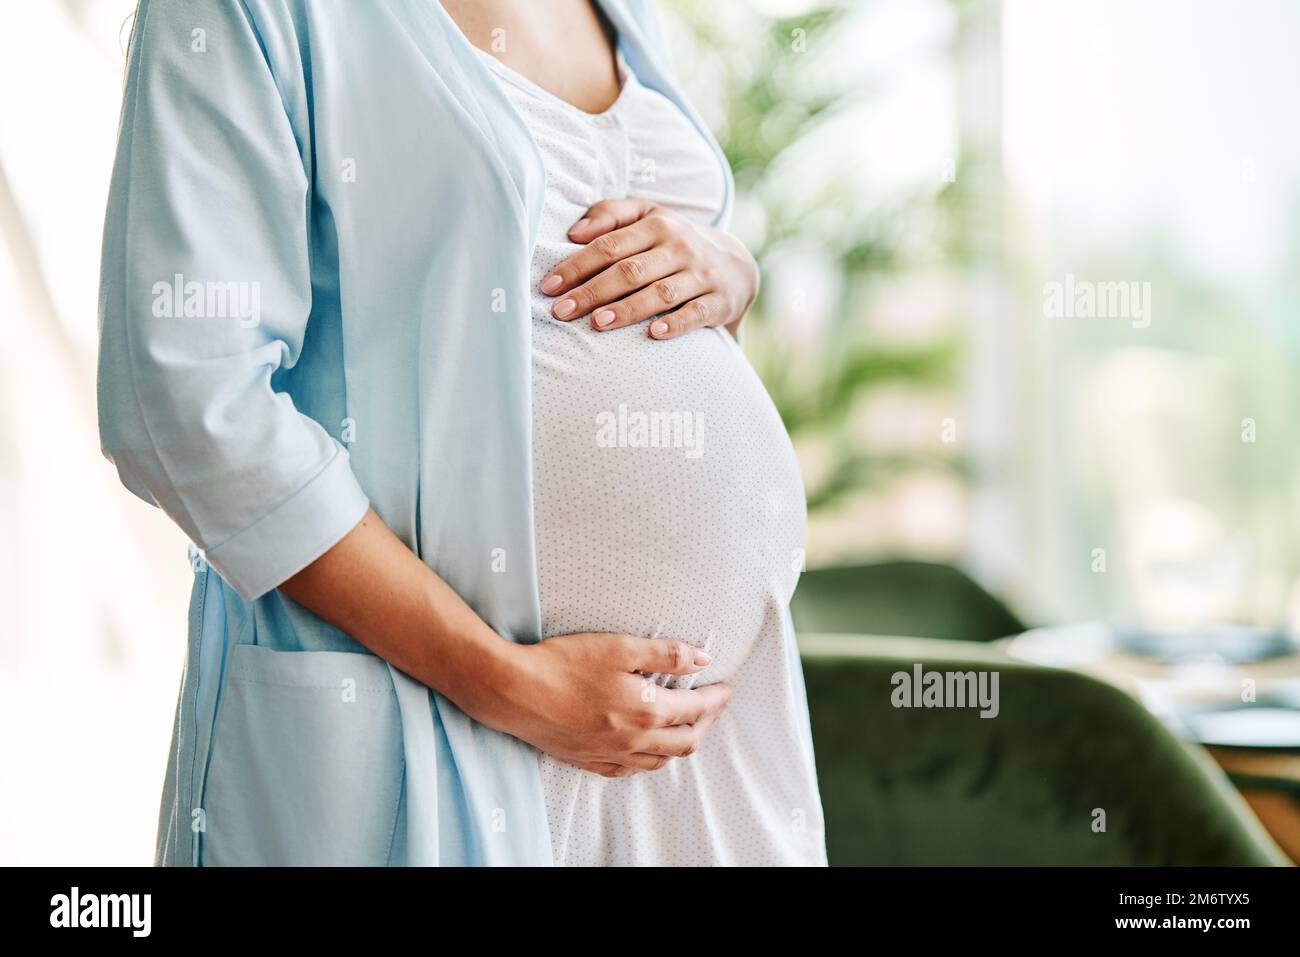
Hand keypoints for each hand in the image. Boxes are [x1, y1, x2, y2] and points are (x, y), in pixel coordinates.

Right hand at [479, 632, 733, 777]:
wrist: (515, 692)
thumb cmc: (565, 664)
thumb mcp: (620, 648)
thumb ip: (666, 654)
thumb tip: (703, 659)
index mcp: (647, 711)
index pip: (696, 709)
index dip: (716, 699)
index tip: (726, 689)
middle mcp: (634, 741)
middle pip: (685, 741)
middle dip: (705, 724)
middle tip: (712, 706)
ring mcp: (612, 755)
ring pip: (660, 760)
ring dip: (681, 744)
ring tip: (685, 726)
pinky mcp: (589, 761)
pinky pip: (631, 770)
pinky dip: (650, 760)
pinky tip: (646, 750)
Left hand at [540, 198, 758, 339]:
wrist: (735, 265)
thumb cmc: (674, 242)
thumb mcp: (647, 216)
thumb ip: (609, 214)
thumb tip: (573, 232)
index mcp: (657, 225)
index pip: (609, 246)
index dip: (577, 266)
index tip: (549, 287)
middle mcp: (679, 247)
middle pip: (630, 271)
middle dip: (593, 292)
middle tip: (562, 311)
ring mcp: (701, 275)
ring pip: (660, 293)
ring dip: (628, 309)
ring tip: (597, 323)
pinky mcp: (718, 301)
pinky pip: (696, 314)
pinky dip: (676, 323)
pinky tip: (654, 334)